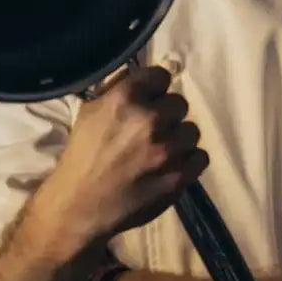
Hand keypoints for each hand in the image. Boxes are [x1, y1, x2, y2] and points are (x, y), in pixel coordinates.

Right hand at [48, 65, 208, 242]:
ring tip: (159, 153)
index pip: (161, 76)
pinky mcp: (179, 176)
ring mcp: (168, 149)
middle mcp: (150, 119)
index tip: (149, 101)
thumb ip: (119, 88)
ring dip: (178, 140)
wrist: (80, 207)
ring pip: (191, 131)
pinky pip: (200, 157)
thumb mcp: (90, 112)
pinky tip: (169, 168)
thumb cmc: (82, 157)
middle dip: (166, 115)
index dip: (155, 89)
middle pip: (179, 103)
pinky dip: (188, 162)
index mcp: (125, 98)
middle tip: (150, 132)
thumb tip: (142, 73)